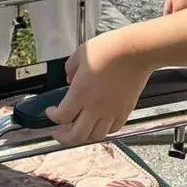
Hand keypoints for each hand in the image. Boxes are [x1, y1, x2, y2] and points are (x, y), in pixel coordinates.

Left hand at [44, 28, 152, 145]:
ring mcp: (111, 112)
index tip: (50, 111)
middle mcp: (95, 107)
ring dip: (83, 137)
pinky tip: (99, 124)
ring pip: (95, 137)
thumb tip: (69, 78)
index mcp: (80, 93)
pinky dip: (103, 131)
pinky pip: (112, 130)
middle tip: (59, 133)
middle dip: (64, 138)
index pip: (62, 117)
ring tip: (78, 131)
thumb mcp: (81, 53)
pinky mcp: (125, 112)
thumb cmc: (108, 48)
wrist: (135, 51)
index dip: (52, 117)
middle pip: (76, 136)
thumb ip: (70, 68)